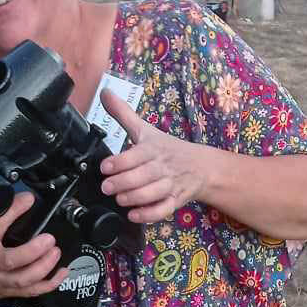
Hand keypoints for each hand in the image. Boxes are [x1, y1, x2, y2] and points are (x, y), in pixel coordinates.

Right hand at [0, 195, 66, 303]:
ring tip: (55, 251)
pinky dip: (51, 282)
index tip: (27, 200)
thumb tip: (15, 202)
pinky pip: (34, 290)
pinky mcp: (11, 291)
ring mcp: (2, 280)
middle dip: (34, 249)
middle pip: (13, 260)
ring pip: (25, 278)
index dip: (13, 211)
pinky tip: (61, 271)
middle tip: (49, 238)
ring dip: (44, 265)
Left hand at [98, 90, 203, 225]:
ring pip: (152, 194)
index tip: (105, 167)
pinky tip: (134, 215)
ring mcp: (170, 185)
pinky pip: (163, 210)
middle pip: (142, 176)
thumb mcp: (146, 129)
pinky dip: (149, 215)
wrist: (202, 167)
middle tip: (106, 187)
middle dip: (123, 183)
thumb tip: (104, 92)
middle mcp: (162, 167)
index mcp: (153, 148)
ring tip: (119, 199)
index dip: (119, 162)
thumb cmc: (168, 148)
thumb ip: (123, 114)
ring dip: (134, 198)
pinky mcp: (175, 201)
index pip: (136, 155)